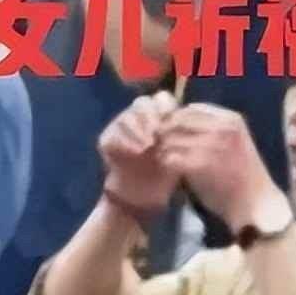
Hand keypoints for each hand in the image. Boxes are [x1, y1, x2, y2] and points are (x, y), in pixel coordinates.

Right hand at [98, 92, 178, 213]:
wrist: (142, 195)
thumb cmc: (164, 173)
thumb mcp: (178, 154)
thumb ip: (179, 135)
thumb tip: (188, 120)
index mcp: (158, 114)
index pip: (162, 99)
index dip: (166, 106)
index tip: (172, 120)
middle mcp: (139, 116)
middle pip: (142, 103)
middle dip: (151, 117)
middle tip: (158, 133)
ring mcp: (120, 126)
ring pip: (127, 117)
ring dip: (138, 130)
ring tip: (148, 146)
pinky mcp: (107, 138)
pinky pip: (113, 134)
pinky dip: (126, 142)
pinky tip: (137, 152)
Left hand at [156, 104, 278, 229]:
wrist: (256, 204)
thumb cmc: (242, 177)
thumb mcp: (232, 144)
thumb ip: (210, 132)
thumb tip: (179, 124)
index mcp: (231, 119)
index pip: (191, 109)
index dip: (175, 118)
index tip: (169, 131)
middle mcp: (223, 128)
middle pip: (179, 120)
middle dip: (165, 131)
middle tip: (159, 144)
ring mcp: (214, 145)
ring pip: (173, 138)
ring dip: (163, 147)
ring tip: (161, 156)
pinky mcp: (203, 165)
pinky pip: (173, 157)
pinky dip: (166, 162)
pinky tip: (167, 168)